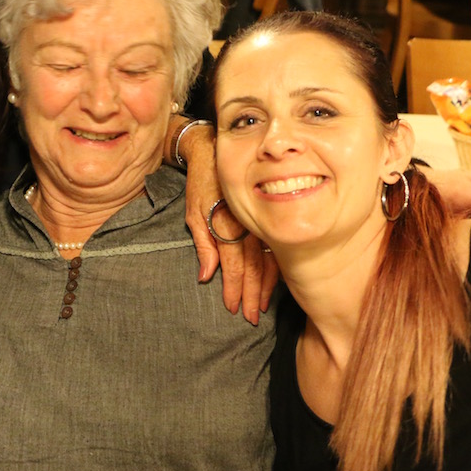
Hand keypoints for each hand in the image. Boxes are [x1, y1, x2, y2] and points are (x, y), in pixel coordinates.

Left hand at [181, 126, 277, 324]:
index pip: (232, 266)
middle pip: (254, 267)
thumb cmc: (201, 183)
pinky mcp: (266, 217)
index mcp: (227, 224)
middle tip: (252, 318)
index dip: (233, 289)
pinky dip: (276, 267)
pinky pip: (275, 247)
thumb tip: (206, 276)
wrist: (215, 152)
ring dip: (266, 285)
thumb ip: (203, 245)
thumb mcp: (194, 213)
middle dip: (252, 295)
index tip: (232, 307)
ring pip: (268, 259)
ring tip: (261, 305)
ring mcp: (260, 221)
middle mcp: (247, 225)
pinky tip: (275, 282)